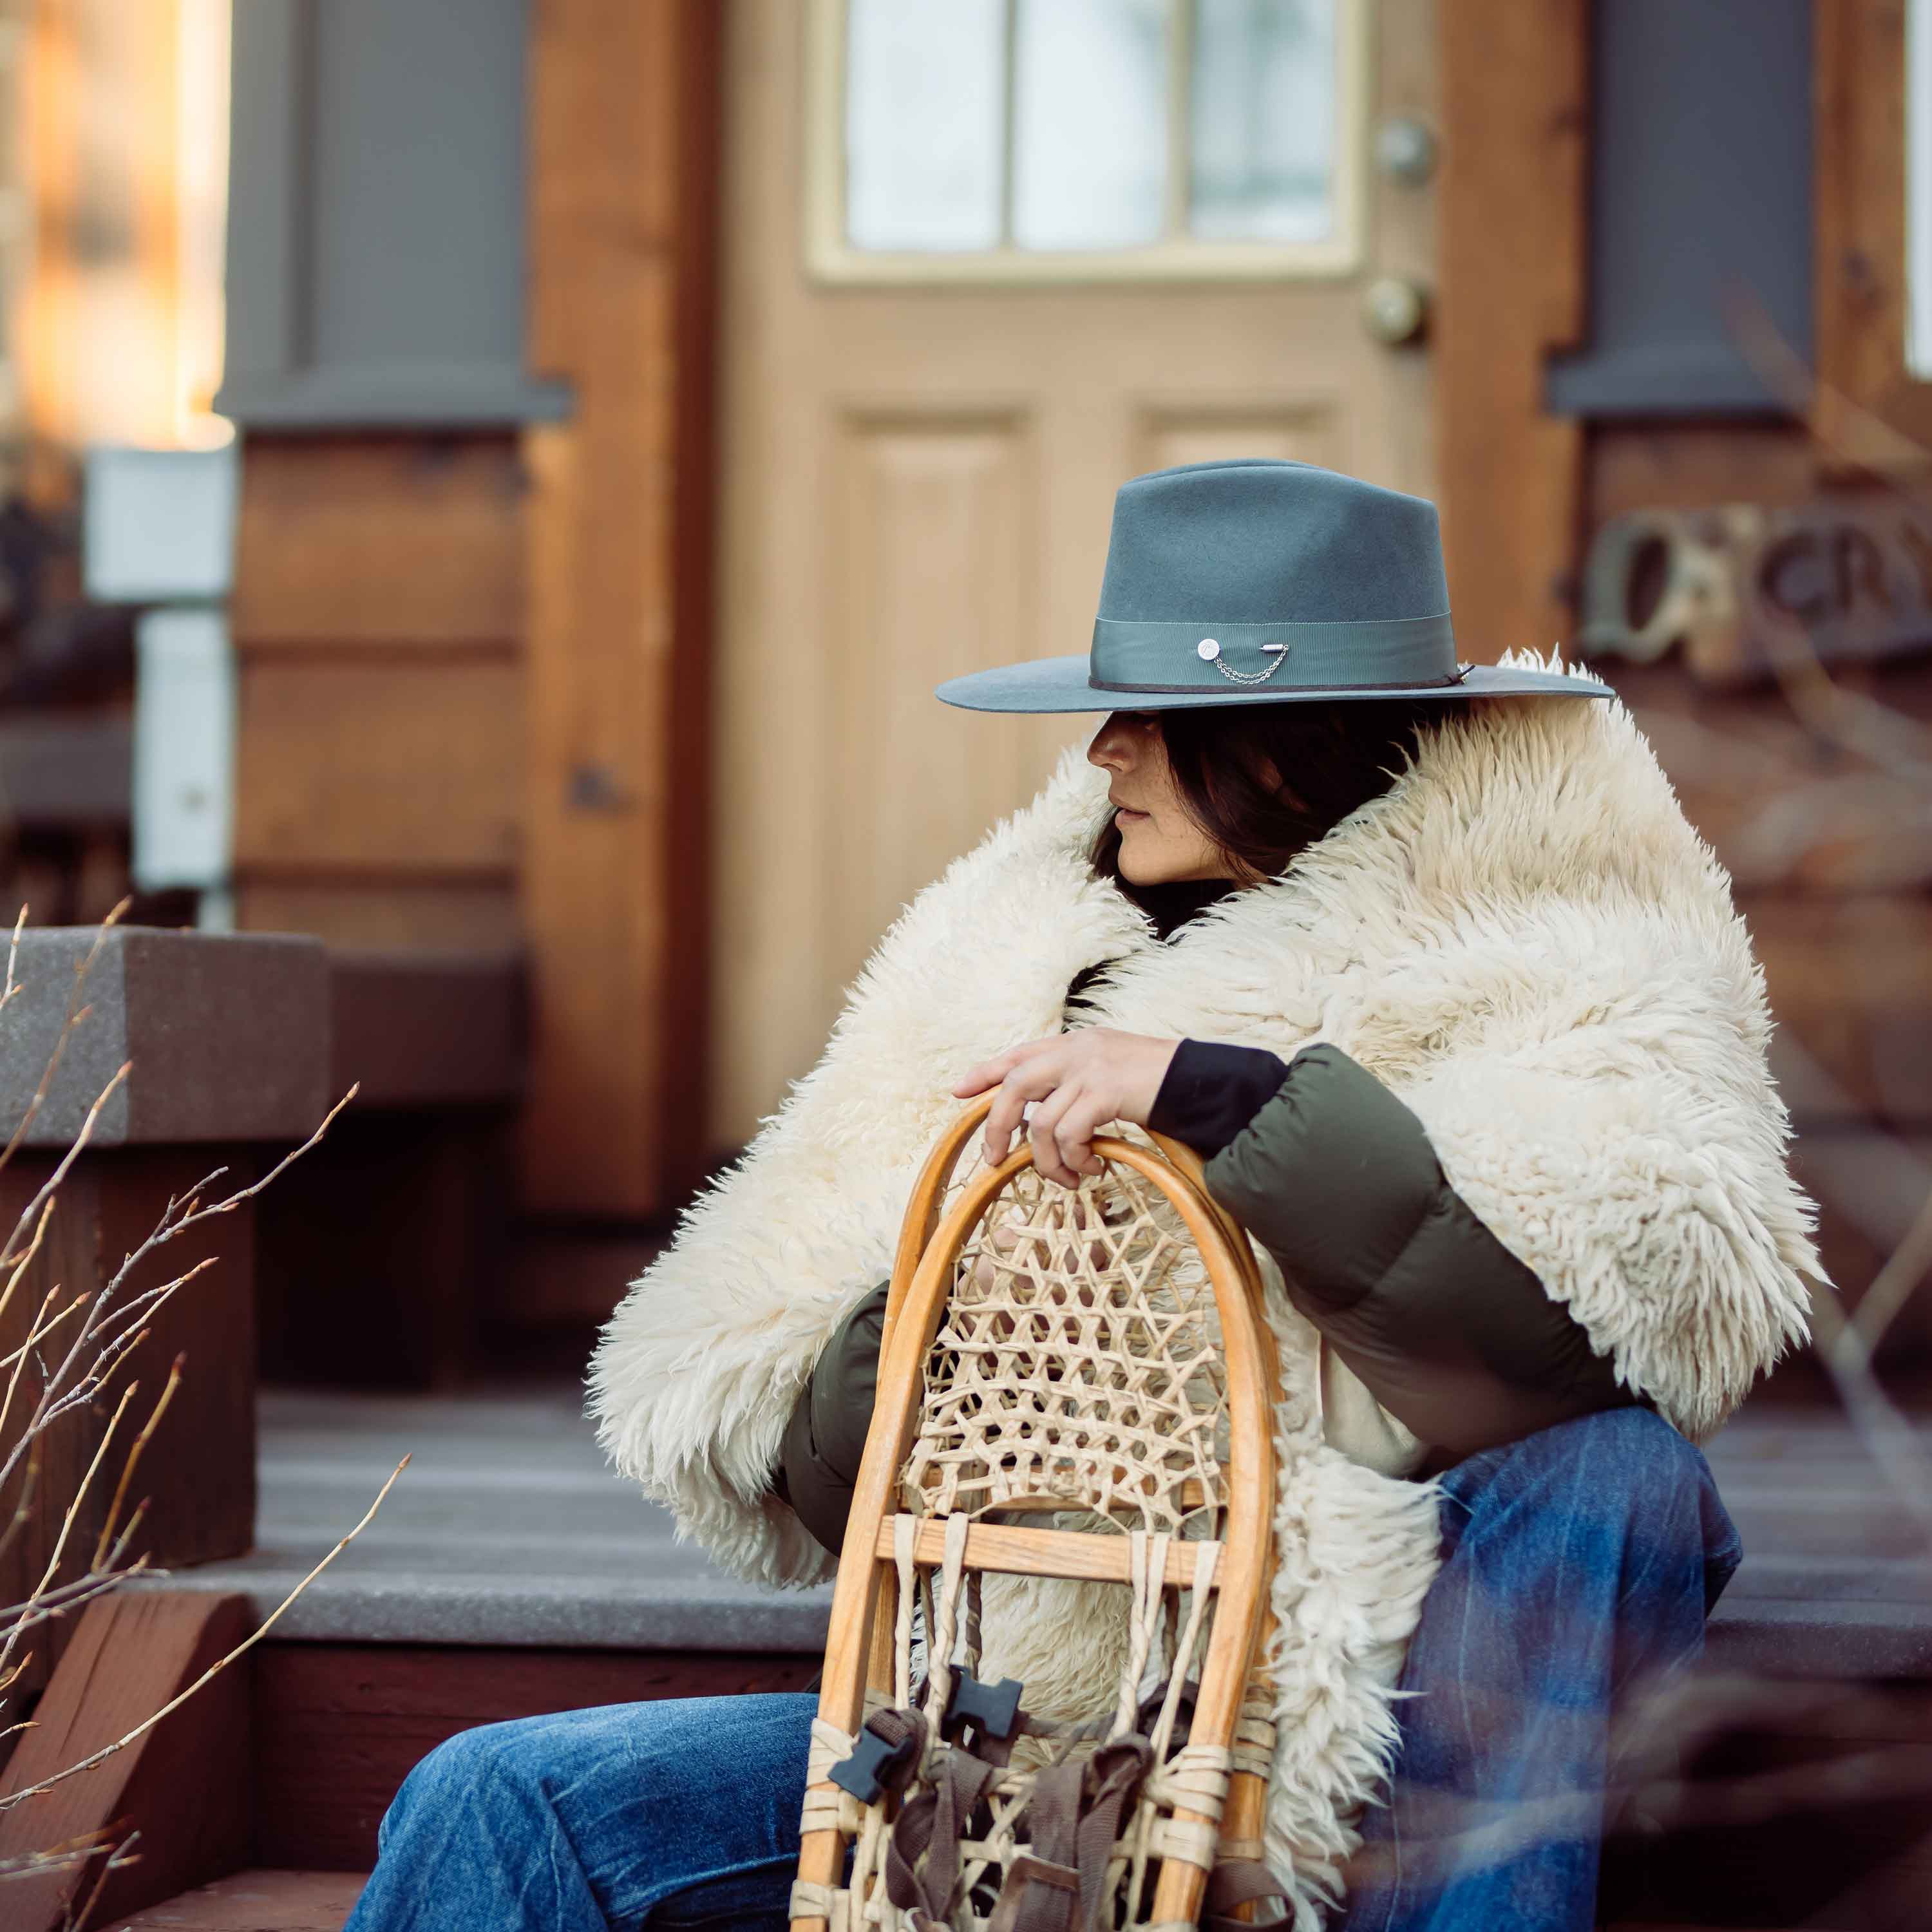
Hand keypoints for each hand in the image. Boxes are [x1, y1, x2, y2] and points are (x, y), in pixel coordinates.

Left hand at [952, 1030, 1180, 1186]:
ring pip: (1042, 1123)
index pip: (1018, 1055)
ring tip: (1071, 1177)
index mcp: (1074, 1044)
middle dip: (998, 1126)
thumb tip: (1041, 1116)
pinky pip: (1070, 1135)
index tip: (958, 1090)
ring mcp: (1089, 1070)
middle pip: (1014, 1086)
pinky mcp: (1104, 1092)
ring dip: (1050, 1161)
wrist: (1198, 1079)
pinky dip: (1076, 1160)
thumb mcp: (1109, 1069)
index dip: (985, 1072)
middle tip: (995, 1160)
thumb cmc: (1156, 1082)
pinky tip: (1094, 1169)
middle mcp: (1075, 1051)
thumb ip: (1075, 1082)